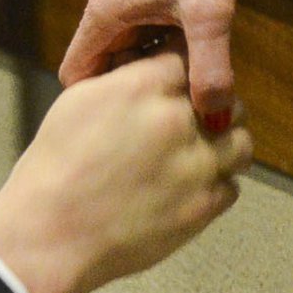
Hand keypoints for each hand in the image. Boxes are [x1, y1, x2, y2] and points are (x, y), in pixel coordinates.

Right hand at [0, 53, 252, 292]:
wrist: (51, 233)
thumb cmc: (56, 166)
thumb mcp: (80, 101)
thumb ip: (125, 78)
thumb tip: (149, 69)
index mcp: (144, 87)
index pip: (189, 59)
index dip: (187, 71)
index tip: (183, 82)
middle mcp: (178, 120)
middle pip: (227, 100)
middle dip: (214, 108)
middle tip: (195, 120)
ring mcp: (197, 166)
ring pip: (241, 143)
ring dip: (225, 145)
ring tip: (202, 154)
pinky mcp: (203, 207)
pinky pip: (231, 187)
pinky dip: (216, 185)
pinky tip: (189, 187)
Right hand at [59, 0, 258, 126]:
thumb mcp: (210, 14)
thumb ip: (210, 69)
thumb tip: (213, 122)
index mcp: (105, 11)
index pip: (76, 73)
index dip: (97, 103)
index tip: (129, 123)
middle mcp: (110, 4)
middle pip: (106, 65)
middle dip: (133, 92)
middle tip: (171, 114)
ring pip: (133, 51)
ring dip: (156, 72)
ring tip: (190, 92)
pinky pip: (153, 34)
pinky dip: (171, 52)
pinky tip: (203, 60)